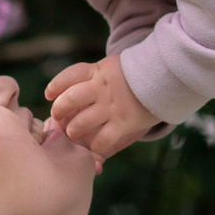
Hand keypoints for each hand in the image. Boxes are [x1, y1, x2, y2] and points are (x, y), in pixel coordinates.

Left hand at [44, 51, 159, 159]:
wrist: (165, 79)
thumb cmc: (131, 77)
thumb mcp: (109, 68)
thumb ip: (90, 79)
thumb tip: (64, 95)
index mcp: (97, 72)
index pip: (70, 76)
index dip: (56, 86)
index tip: (50, 94)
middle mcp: (102, 88)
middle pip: (70, 99)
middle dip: (59, 111)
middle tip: (58, 118)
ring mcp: (112, 106)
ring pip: (81, 122)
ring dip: (73, 131)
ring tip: (74, 133)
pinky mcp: (124, 122)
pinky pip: (102, 139)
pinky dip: (95, 146)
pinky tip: (95, 145)